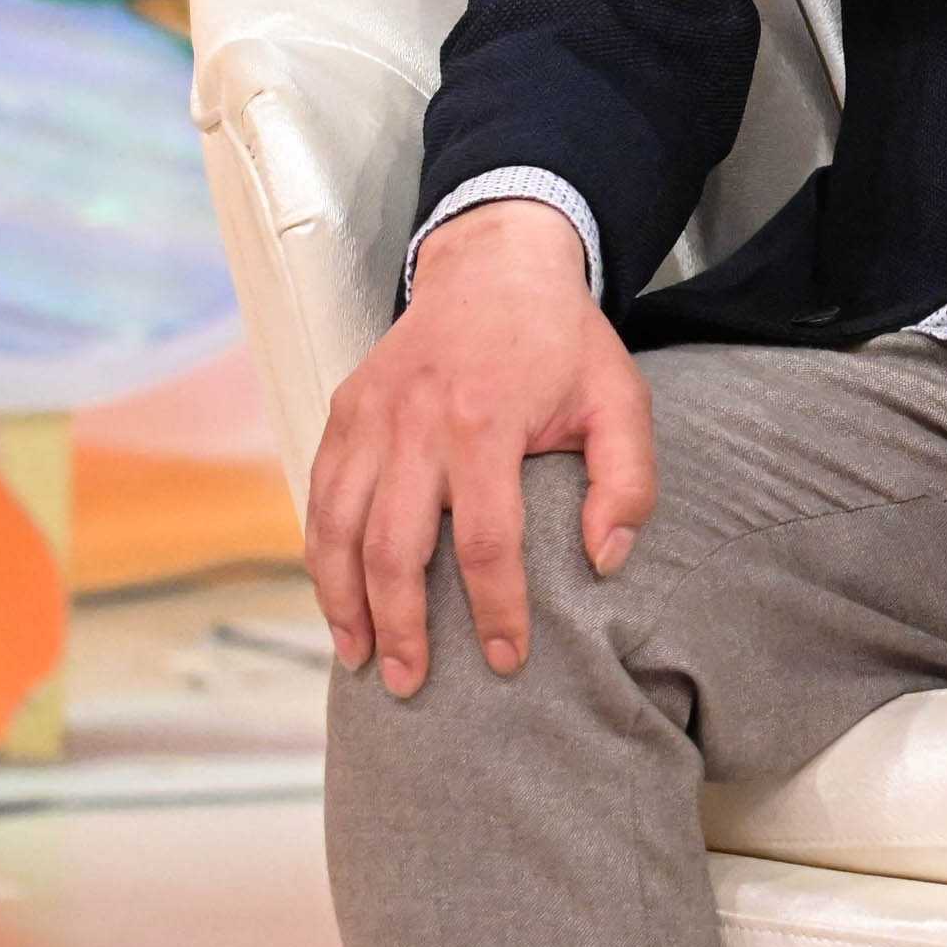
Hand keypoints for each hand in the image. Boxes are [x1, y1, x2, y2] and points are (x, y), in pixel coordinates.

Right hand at [304, 200, 653, 696]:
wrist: (498, 262)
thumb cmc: (563, 341)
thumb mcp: (620, 398)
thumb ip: (627, 481)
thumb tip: (607, 562)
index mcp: (486, 420)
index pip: (487, 540)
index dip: (495, 609)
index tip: (506, 660)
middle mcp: (415, 422)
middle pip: (393, 547)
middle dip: (402, 626)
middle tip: (413, 684)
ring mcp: (369, 415)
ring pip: (336, 528)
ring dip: (343, 603)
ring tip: (361, 658)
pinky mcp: (342, 411)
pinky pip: (319, 496)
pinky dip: (319, 555)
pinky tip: (337, 599)